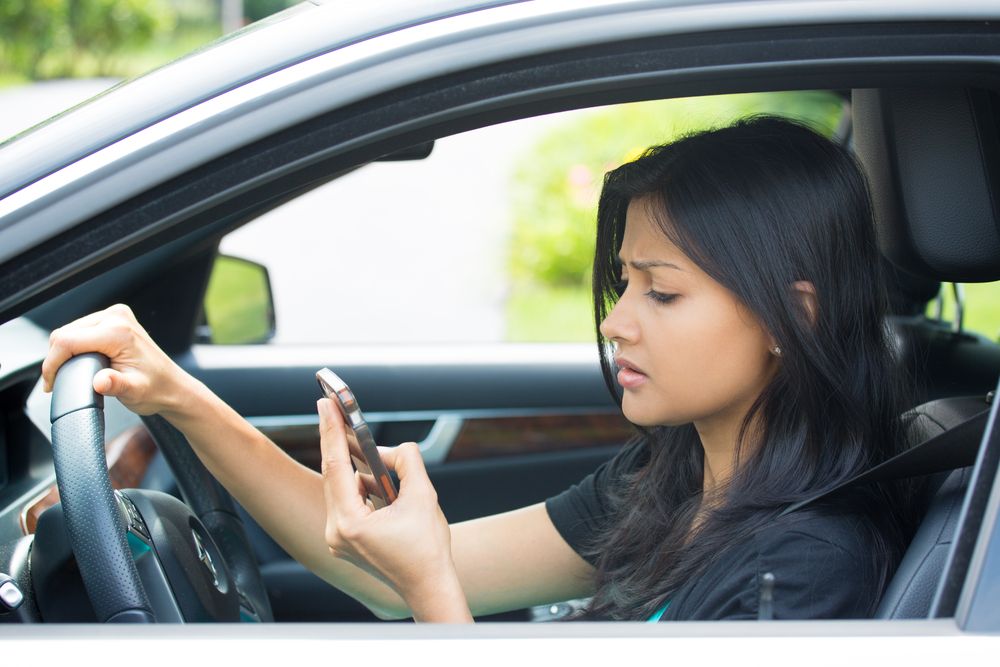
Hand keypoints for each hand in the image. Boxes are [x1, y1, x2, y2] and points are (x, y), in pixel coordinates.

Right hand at [41, 304, 188, 415]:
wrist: (172, 387)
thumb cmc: (156, 389)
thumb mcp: (134, 391)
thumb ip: (115, 385)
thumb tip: (100, 382)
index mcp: (118, 332)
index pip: (67, 340)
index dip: (52, 363)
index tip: (50, 383)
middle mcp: (116, 318)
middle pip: (65, 333)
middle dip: (56, 359)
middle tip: (56, 382)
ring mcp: (116, 316)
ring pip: (70, 331)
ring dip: (63, 353)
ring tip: (66, 374)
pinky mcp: (114, 320)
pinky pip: (81, 331)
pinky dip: (73, 347)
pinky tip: (77, 363)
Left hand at [317, 398, 471, 621]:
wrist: (429, 587)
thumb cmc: (428, 548)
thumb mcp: (423, 496)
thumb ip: (408, 462)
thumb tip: (396, 447)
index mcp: (350, 524)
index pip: (336, 467)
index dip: (331, 432)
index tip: (325, 404)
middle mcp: (336, 532)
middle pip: (333, 476)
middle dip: (337, 442)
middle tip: (332, 408)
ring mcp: (338, 539)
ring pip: (342, 488)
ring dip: (355, 466)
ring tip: (363, 443)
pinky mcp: (345, 541)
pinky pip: (348, 502)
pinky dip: (360, 485)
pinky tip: (375, 475)